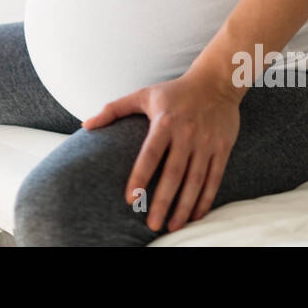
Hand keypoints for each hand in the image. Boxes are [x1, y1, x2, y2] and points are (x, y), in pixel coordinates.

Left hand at [83, 71, 242, 232]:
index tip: (130, 199)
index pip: (150, 154)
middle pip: (174, 173)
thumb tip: (86, 125)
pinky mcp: (222, 148)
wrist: (216, 82)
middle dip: (163, 201)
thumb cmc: (174, 91)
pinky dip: (206, 199)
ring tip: (172, 225)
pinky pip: (214, 178)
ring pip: (196, 180)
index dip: (140, 177)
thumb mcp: (143, 94)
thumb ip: (114, 109)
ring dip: (185, 206)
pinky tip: (196, 215)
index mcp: (165, 121)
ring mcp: (206, 142)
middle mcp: (187, 133)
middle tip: (152, 224)